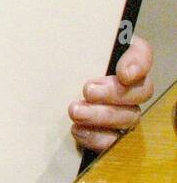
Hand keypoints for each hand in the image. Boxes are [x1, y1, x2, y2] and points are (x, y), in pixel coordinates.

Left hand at [69, 37, 153, 151]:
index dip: (138, 64)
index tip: (124, 73)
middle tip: (87, 90)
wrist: (43, 90)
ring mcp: (122, 112)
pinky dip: (96, 138)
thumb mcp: (66, 47)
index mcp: (119, 57)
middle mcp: (129, 86)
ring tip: (75, 111)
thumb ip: (80, 40)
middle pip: (139, 92)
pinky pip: (113, 142)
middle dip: (114, 93)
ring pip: (128, 118)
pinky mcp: (108, 133)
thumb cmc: (58, 65)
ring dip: (101, 116)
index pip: (141, 54)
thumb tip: (84, 42)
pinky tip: (78, 130)